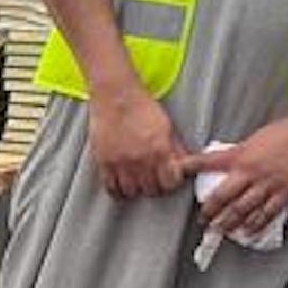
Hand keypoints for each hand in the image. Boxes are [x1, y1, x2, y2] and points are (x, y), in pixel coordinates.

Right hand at [88, 84, 187, 198]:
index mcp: (160, 150)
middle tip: (152, 178)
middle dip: (155, 186)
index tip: (168, 177)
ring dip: (136, 188)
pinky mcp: (104, 161)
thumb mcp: (167, 126)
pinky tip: (121, 182)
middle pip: (152, 190)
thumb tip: (183, 167)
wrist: (115, 95)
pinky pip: (111, 187)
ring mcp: (121, 162)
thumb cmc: (142, 107)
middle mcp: (141, 159)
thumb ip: (175, 149)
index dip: (171, 181)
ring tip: (136, 180)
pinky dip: (118, 189)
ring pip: (132, 192)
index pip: (171, 183)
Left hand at [181, 115, 287, 235]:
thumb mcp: (257, 138)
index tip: (177, 173)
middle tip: (202, 221)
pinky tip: (250, 232)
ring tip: (221, 231)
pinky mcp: (287, 191)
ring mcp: (269, 183)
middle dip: (211, 211)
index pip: (208, 162)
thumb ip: (243, 152)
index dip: (190, 168)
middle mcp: (251, 171)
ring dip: (230, 222)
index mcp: (241, 155)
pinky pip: (269, 213)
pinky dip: (258, 224)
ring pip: (244, 209)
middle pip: (225, 196)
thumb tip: (233, 161)